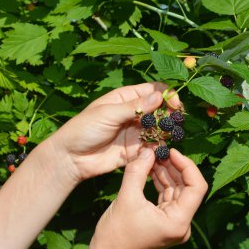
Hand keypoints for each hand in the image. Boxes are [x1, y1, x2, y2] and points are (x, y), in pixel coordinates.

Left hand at [46, 82, 180, 181]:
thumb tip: (159, 96)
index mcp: (126, 98)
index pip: (152, 90)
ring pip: (159, 128)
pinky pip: (153, 146)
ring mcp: (136, 132)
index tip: (175, 104)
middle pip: (160, 109)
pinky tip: (160, 148)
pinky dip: (159, 147)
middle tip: (176, 121)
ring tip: (168, 135)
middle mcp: (134, 113)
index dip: (167, 95)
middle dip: (170, 113)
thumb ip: (135, 106)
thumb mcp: (108, 113)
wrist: (71, 158)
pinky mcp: (136, 149)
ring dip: (166, 130)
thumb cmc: (84, 129)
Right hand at [87, 148, 207, 248]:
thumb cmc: (115, 235)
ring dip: (166, 172)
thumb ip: (138, 171)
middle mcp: (181, 223)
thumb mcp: (126, 199)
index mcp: (178, 222)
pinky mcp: (165, 220)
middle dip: (173, 166)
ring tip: (153, 156)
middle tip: (160, 150)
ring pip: (176, 190)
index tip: (172, 151)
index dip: (187, 166)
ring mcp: (173, 222)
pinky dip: (160, 182)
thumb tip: (148, 150)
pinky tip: (150, 168)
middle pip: (186, 187)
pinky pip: (167, 196)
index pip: (196, 187)